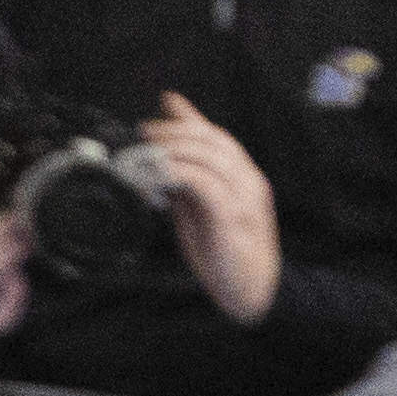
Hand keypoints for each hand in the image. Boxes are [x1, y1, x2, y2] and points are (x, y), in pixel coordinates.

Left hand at [136, 92, 282, 323]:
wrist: (251, 293)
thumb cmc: (225, 253)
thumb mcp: (202, 212)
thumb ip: (188, 185)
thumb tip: (161, 161)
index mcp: (243, 177)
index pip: (218, 136)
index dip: (190, 118)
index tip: (165, 102)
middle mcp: (248, 181)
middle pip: (213, 140)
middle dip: (175, 130)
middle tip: (145, 131)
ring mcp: (244, 199)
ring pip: (211, 157)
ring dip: (174, 149)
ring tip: (147, 151)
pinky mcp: (233, 219)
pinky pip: (207, 186)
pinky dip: (182, 174)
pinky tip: (161, 175)